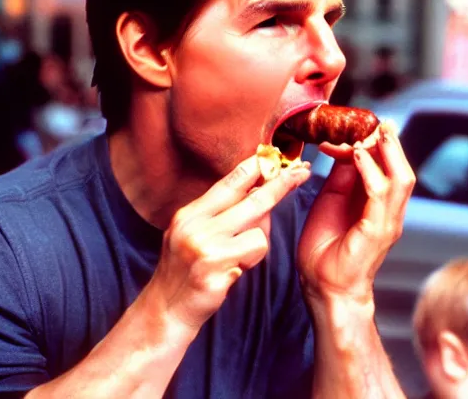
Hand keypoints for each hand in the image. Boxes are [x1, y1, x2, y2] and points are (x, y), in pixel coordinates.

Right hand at [150, 155, 310, 331]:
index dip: (255, 168)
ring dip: (258, 242)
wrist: (165, 309)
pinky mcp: (216, 269)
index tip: (275, 158)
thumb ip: (220, 214)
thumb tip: (258, 193)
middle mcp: (196, 225)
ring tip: (237, 257)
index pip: (229, 182)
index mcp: (190, 213)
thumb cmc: (185, 270)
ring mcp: (205, 247)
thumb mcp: (193, 233)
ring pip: (259, 230)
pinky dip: (252, 260)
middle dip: (281, 184)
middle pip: (252, 199)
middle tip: (302, 172)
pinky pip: (254, 253)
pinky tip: (233, 271)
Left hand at [297, 121, 414, 304]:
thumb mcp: (330, 202)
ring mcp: (387, 221)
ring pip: (399, 179)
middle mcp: (388, 211)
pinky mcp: (378, 231)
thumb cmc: (325, 248)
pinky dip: (370, 172)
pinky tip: (356, 157)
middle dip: (389, 143)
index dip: (370, 144)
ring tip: (370, 134)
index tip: (349, 130)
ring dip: (385, 153)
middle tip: (377, 122)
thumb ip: (341, 178)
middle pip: (400, 168)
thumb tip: (344, 151)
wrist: (324, 286)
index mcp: (376, 203)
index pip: (385, 166)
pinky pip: (379, 195)